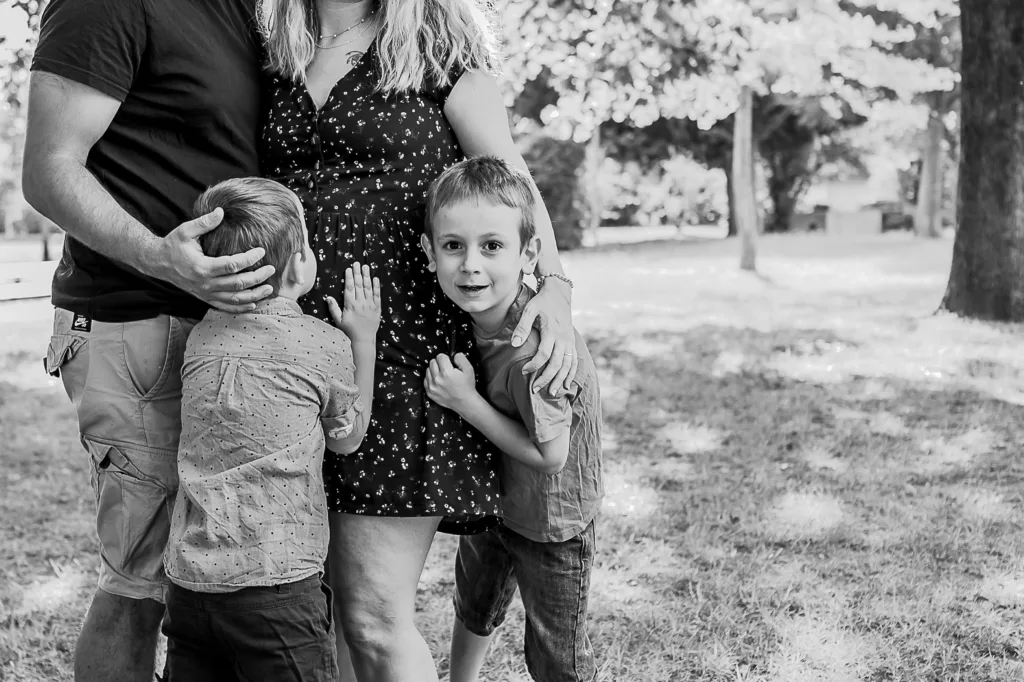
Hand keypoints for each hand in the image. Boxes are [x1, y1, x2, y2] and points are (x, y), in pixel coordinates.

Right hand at [156, 208, 274, 311]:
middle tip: (271, 269)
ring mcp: (206, 293)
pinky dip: (241, 308)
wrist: (158, 263)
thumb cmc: (173, 245)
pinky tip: (254, 304)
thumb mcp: (185, 230)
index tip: (261, 251)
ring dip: (254, 295)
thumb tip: (221, 211)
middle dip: (257, 277)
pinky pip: (226, 307)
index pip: (232, 265)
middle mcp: (205, 284)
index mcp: (202, 267)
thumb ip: (204, 222)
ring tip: (269, 288)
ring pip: (234, 299)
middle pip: (238, 284)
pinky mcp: (206, 298)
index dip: (249, 258)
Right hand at [327, 262, 380, 344]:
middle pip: (359, 285)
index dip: (349, 278)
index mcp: (350, 306)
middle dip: (358, 273)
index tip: (348, 269)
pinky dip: (377, 287)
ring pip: (368, 288)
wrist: (363, 339)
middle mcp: (361, 304)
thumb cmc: (349, 330)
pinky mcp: (377, 308)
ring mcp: (370, 305)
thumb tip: (328, 297)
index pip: (349, 288)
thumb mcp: (338, 321)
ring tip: (366, 267)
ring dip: (367, 276)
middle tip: (357, 263)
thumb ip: (333, 308)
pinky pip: (377, 295)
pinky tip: (375, 279)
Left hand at [424, 353, 476, 412]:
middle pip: (432, 362)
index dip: (446, 358)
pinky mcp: (429, 392)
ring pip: (428, 370)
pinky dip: (431, 378)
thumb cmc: (467, 386)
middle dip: (439, 363)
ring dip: (434, 370)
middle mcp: (437, 379)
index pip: (440, 356)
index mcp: (446, 372)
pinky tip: (438, 381)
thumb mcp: (469, 369)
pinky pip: (426, 380)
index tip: (449, 362)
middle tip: (446, 368)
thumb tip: (454, 355)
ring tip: (442, 375)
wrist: (464, 402)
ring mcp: (432, 387)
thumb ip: (461, 358)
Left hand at [512, 278, 576, 394]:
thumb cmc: (541, 302)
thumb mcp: (529, 310)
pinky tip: (566, 385)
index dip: (534, 365)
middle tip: (535, 389)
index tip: (524, 371)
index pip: (544, 354)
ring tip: (552, 393)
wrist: (559, 294)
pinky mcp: (572, 342)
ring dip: (560, 380)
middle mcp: (563, 338)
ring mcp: (569, 341)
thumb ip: (522, 327)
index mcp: (552, 331)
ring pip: (567, 365)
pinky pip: (574, 361)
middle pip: (557, 364)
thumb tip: (514, 344)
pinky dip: (571, 374)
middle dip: (546, 378)